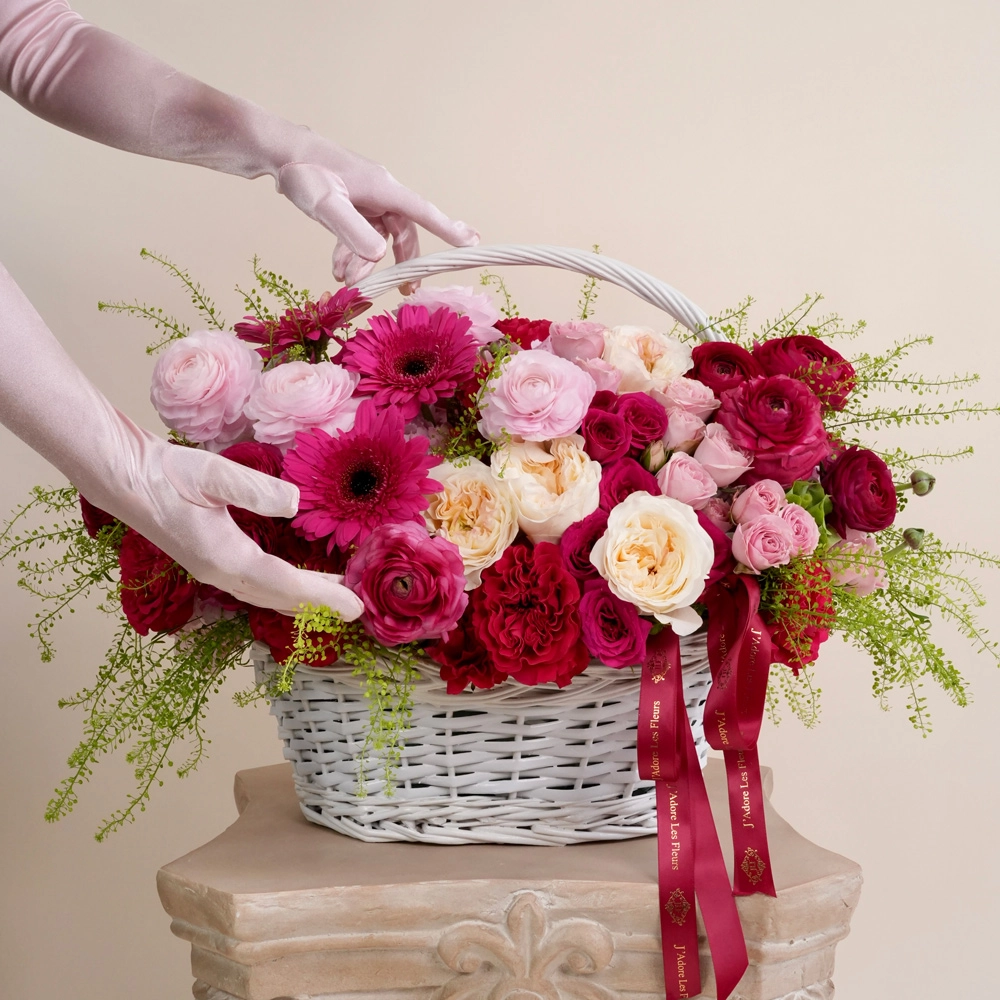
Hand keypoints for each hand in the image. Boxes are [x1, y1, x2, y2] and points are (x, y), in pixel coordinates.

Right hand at [0, 262, 363, 620]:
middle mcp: (221, 573)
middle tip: (357, 607)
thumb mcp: (214, 474)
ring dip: (301, 598)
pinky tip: (294, 578)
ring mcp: (213, 570)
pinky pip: (256, 585)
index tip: (356, 606)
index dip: (325, 597)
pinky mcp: (209, 560)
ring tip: (335, 594)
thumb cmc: (167, 472)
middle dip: (319, 604)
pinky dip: (282, 588)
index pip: (287, 585)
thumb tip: (296, 503)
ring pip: (267, 594)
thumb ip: (255, 489)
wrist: (126, 476)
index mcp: (226, 558)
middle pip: (280, 598)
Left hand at [273, 140, 479, 284]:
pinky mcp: (351, 204)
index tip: (473, 243)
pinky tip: (338, 269)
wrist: (278, 153)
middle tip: (406, 288)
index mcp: (383, 188)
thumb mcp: (326, 204)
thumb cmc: (303, 171)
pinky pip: (360, 234)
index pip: (423, 212)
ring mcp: (366, 199)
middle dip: (403, 262)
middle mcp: (380, 193)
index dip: (449, 230)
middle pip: (403, 232)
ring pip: (379, 238)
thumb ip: (353, 231)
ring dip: (366, 262)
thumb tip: (380, 255)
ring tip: (349, 282)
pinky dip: (351, 253)